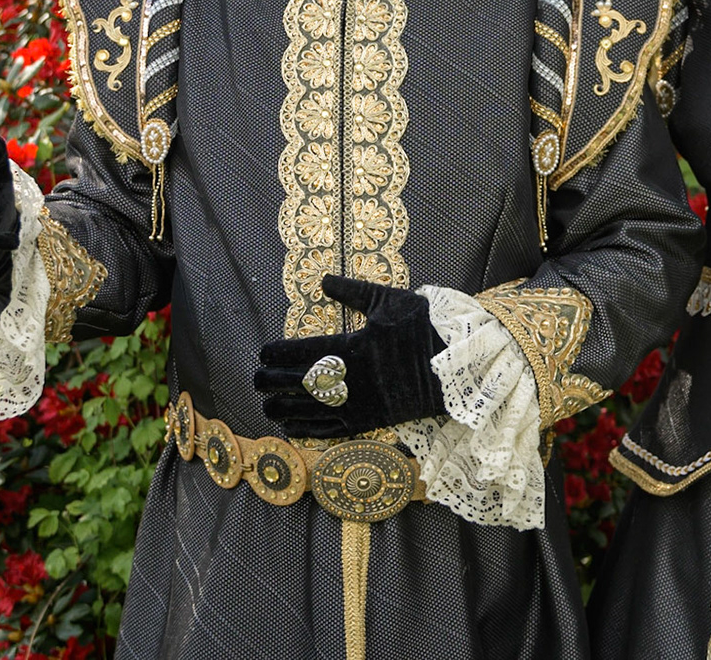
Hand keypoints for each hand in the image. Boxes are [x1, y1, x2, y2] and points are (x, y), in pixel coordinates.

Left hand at [254, 276, 447, 436]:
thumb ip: (354, 291)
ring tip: (266, 406)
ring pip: (308, 410)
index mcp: (351, 347)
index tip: (262, 353)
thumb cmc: (423, 330)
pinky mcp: (367, 422)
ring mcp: (356, 404)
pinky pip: (329, 429)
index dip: (277, 354)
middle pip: (297, 382)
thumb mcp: (390, 301)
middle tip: (255, 380)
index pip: (301, 351)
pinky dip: (306, 429)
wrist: (454, 369)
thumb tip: (324, 280)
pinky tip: (290, 427)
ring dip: (283, 408)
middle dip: (271, 382)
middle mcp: (348, 379)